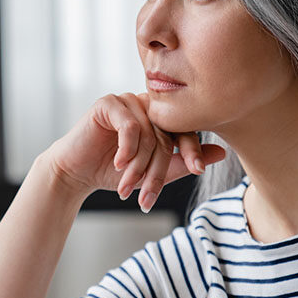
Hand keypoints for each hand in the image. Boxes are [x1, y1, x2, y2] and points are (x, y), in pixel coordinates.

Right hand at [45, 93, 224, 211]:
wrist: (76, 173)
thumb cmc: (112, 172)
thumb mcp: (152, 172)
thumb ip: (183, 162)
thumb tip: (221, 152)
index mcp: (160, 117)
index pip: (184, 129)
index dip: (192, 150)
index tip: (197, 170)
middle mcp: (145, 105)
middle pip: (165, 135)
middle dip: (156, 169)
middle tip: (147, 195)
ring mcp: (127, 101)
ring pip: (148, 134)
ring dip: (138, 165)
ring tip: (127, 185)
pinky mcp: (108, 103)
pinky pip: (129, 125)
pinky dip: (127, 149)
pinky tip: (118, 164)